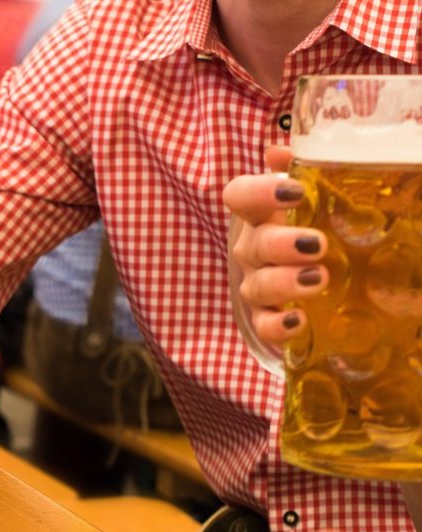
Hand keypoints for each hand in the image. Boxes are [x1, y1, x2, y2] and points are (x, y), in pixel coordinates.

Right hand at [224, 144, 327, 345]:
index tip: (294, 192)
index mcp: (265, 213)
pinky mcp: (270, 319)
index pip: (239, 196)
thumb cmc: (330, 225)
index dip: (258, 194)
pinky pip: (263, 326)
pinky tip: (299, 320)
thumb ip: (312, 171)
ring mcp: (259, 285)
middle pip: (251, 245)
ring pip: (256, 286)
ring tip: (318, 280)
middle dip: (279, 245)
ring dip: (282, 283)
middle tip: (316, 245)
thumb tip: (281, 153)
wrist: (344, 275)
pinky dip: (276, 326)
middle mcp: (255, 249)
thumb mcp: (329, 194)